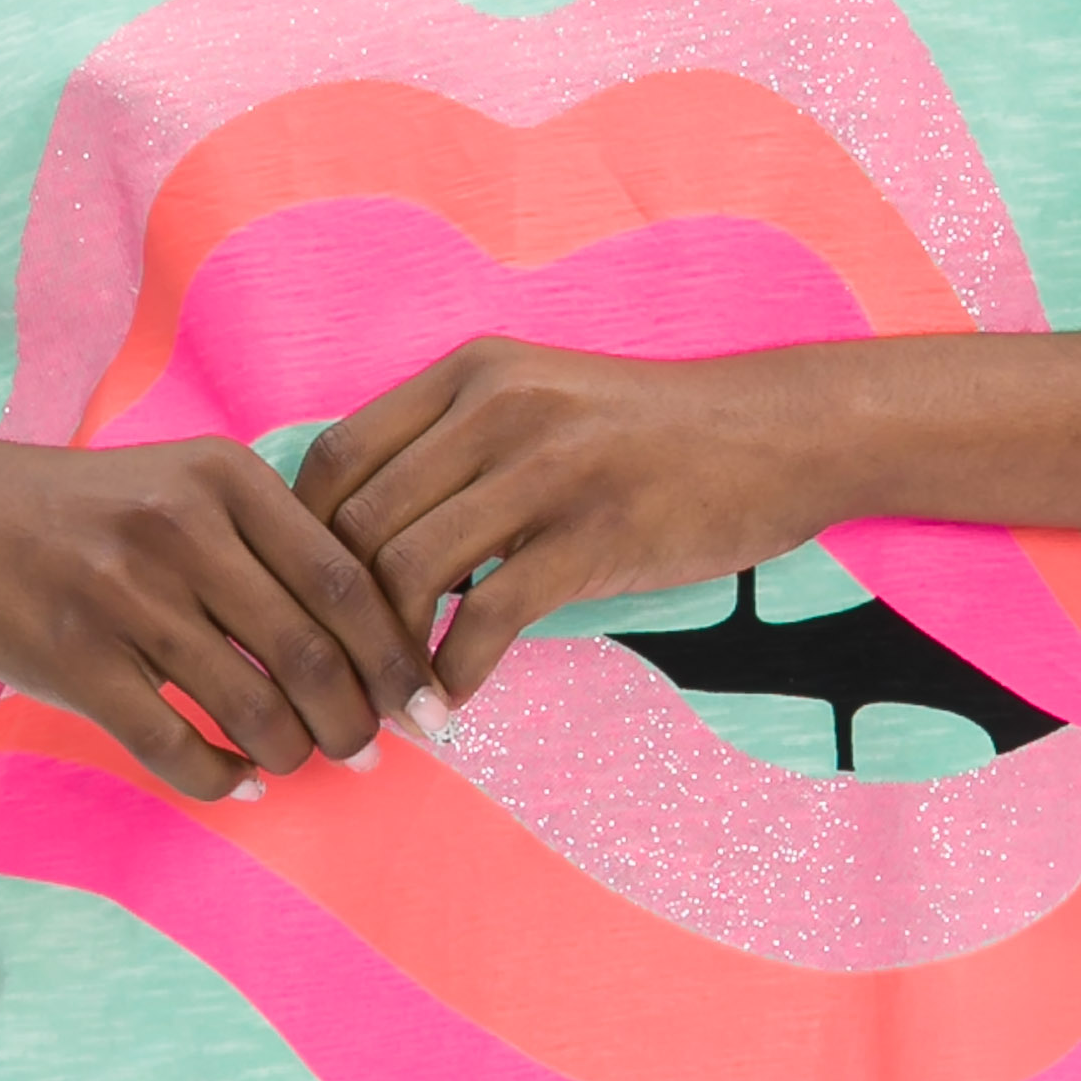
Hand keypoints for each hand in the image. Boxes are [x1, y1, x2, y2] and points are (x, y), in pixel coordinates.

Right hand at [0, 436, 451, 801]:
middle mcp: (180, 530)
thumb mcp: (191, 484)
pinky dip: (223, 779)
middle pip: (310, 654)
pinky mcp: (77, 660)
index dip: (398, 657)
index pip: (347, 581)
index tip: (425, 704)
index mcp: (226, 479)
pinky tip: (240, 781)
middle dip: (356, 722)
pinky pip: (175, 746)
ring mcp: (125, 596)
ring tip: (299, 760)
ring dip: (292, 752)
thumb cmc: (99, 512)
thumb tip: (383, 638)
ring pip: (251, 707)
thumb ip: (278, 540)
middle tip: (366, 752)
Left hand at [293, 340, 840, 710]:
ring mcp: (547, 469)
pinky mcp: (596, 533)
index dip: (299, 540)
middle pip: (358, 523)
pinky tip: (452, 705)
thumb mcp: (539, 400)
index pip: (335, 457)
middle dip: (332, 615)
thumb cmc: (649, 434)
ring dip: (385, 655)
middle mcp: (497, 409)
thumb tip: (360, 529)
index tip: (303, 603)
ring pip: (408, 570)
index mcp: (471, 375)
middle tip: (336, 678)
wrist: (781, 433)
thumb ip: (454, 445)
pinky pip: (489, 615)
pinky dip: (454, 673)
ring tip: (388, 702)